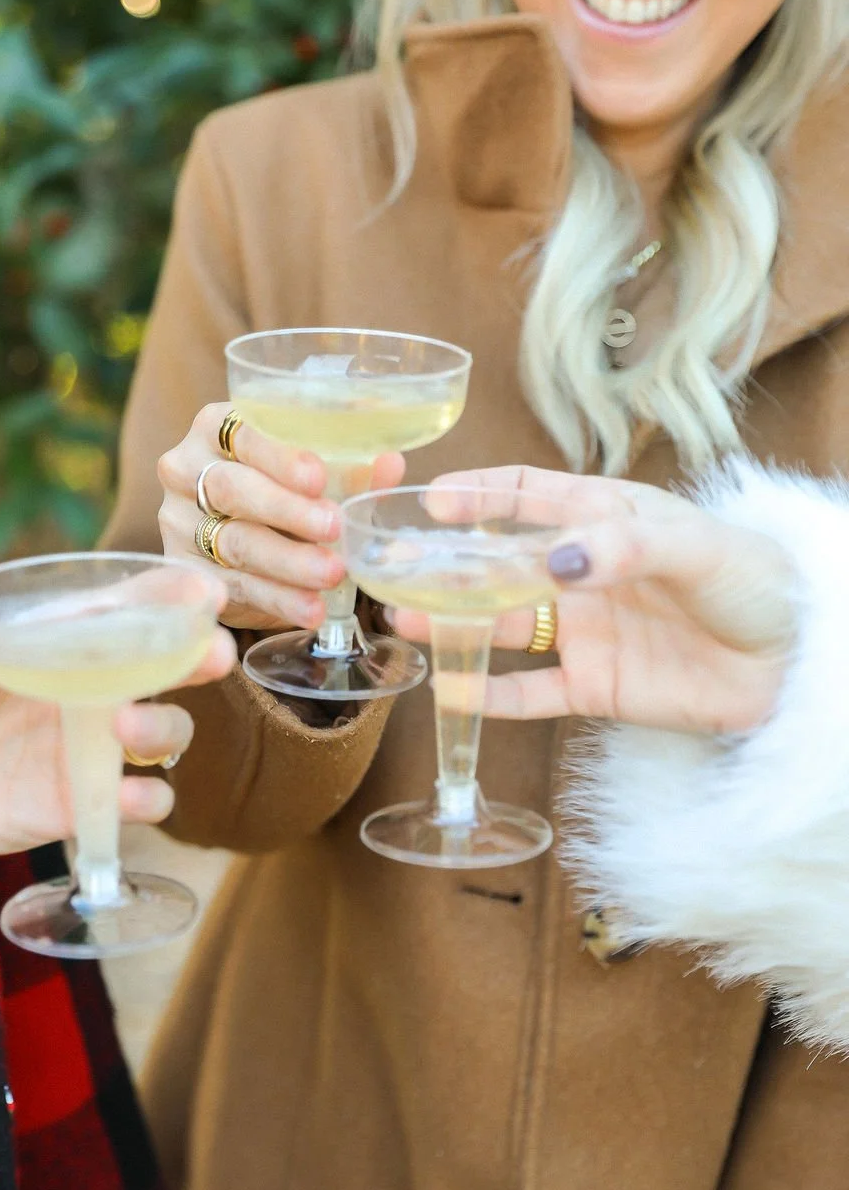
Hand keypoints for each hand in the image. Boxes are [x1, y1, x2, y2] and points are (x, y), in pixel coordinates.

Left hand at [0, 582, 235, 876]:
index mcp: (59, 641)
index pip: (129, 608)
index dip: (174, 596)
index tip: (205, 590)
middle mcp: (89, 689)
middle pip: (167, 666)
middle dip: (201, 656)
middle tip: (212, 654)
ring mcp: (89, 748)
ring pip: (164, 733)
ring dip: (164, 726)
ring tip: (128, 727)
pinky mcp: (78, 803)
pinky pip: (134, 802)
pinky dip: (146, 800)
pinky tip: (134, 796)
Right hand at [156, 400, 404, 629]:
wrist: (246, 544)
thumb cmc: (284, 491)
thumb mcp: (315, 476)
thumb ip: (349, 469)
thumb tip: (389, 464)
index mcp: (216, 429)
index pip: (242, 433)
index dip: (280, 455)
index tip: (319, 478)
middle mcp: (186, 470)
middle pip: (232, 488)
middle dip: (287, 510)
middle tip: (333, 528)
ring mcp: (180, 522)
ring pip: (234, 541)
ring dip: (288, 561)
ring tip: (332, 574)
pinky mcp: (186, 570)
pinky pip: (234, 585)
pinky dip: (278, 598)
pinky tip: (310, 607)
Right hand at [394, 465, 796, 735]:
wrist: (796, 663)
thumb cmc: (755, 581)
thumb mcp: (693, 548)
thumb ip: (622, 547)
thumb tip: (552, 561)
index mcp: (605, 519)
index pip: (527, 496)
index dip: (478, 495)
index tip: (430, 501)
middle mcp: (583, 572)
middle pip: (498, 563)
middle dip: (444, 564)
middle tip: (393, 567)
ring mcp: (585, 631)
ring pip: (501, 625)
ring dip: (451, 623)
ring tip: (405, 619)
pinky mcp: (595, 686)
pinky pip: (530, 692)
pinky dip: (489, 695)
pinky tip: (449, 688)